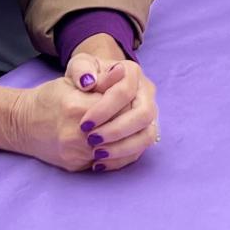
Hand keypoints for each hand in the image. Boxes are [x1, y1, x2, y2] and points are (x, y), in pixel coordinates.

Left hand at [57, 44, 158, 172]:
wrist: (95, 85)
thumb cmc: (86, 75)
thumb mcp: (80, 66)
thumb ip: (81, 70)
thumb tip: (88, 82)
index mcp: (132, 72)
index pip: (125, 91)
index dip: (105, 109)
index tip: (84, 123)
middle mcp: (146, 92)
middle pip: (144, 114)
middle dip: (117, 130)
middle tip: (92, 140)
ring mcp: (149, 112)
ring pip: (147, 135)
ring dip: (123, 148)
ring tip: (96, 155)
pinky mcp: (146, 130)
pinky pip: (141, 149)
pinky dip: (122, 159)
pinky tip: (100, 163)